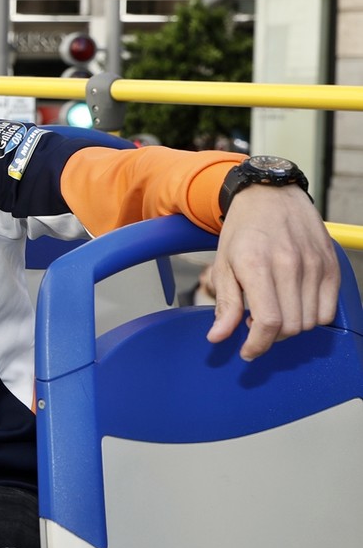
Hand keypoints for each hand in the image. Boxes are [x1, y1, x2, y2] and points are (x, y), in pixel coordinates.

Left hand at [207, 184, 338, 359]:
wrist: (270, 195)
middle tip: (255, 325)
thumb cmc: (242, 231)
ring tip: (273, 311)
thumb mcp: (223, 265)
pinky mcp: (331, 265)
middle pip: (291, 326)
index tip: (247, 352)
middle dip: (270, 337)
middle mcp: (289, 264)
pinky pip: (328, 310)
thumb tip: (217, 338)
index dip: (257, 345)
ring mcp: (314, 264)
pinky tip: (293, 304)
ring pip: (310, 321)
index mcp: (257, 265)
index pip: (268, 322)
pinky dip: (312, 317)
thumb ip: (225, 304)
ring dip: (291, 327)